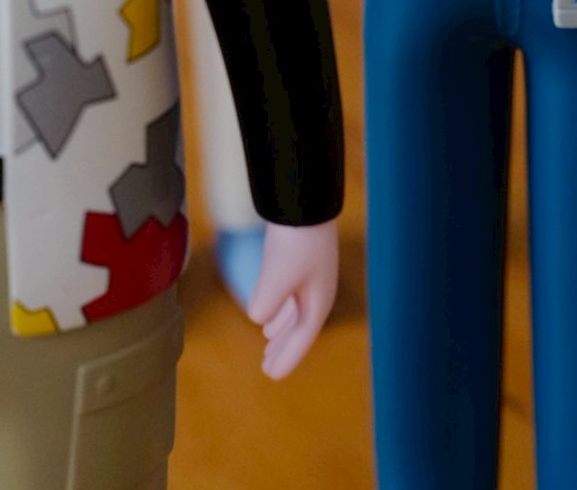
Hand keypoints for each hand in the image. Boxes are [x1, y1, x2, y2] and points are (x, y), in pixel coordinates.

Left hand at [247, 219, 338, 378]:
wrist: (305, 200)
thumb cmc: (294, 242)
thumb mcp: (276, 277)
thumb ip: (266, 303)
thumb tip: (257, 318)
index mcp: (318, 301)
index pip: (302, 338)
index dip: (286, 358)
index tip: (271, 376)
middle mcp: (319, 292)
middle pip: (301, 327)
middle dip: (284, 347)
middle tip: (268, 366)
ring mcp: (312, 275)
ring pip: (297, 312)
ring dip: (282, 328)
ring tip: (268, 340)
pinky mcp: (303, 260)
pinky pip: (293, 297)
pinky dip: (281, 309)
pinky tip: (270, 310)